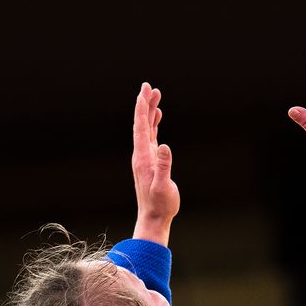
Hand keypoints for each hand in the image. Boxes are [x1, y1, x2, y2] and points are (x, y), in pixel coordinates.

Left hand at [132, 82, 179, 246]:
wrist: (154, 218)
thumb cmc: (161, 205)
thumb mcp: (163, 187)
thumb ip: (164, 167)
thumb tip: (165, 146)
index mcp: (143, 158)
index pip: (141, 128)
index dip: (142, 109)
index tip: (144, 92)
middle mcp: (141, 156)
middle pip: (142, 125)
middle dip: (145, 105)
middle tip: (149, 86)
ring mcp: (145, 159)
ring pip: (146, 130)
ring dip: (150, 113)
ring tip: (155, 96)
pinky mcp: (151, 163)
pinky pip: (150, 138)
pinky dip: (153, 125)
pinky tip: (157, 118)